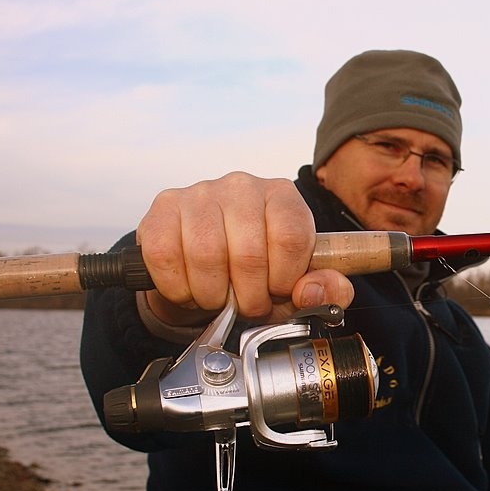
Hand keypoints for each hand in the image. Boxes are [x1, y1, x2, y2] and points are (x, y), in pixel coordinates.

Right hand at [136, 171, 353, 325]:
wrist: (205, 270)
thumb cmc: (258, 273)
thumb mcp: (301, 284)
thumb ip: (327, 289)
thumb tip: (311, 291)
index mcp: (282, 196)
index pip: (291, 238)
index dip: (284, 279)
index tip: (277, 291)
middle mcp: (242, 186)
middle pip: (248, 253)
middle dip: (249, 296)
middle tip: (247, 304)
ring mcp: (199, 194)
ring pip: (206, 256)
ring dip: (212, 295)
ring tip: (218, 297)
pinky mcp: (162, 209)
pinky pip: (165, 256)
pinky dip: (178, 287)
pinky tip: (190, 288)